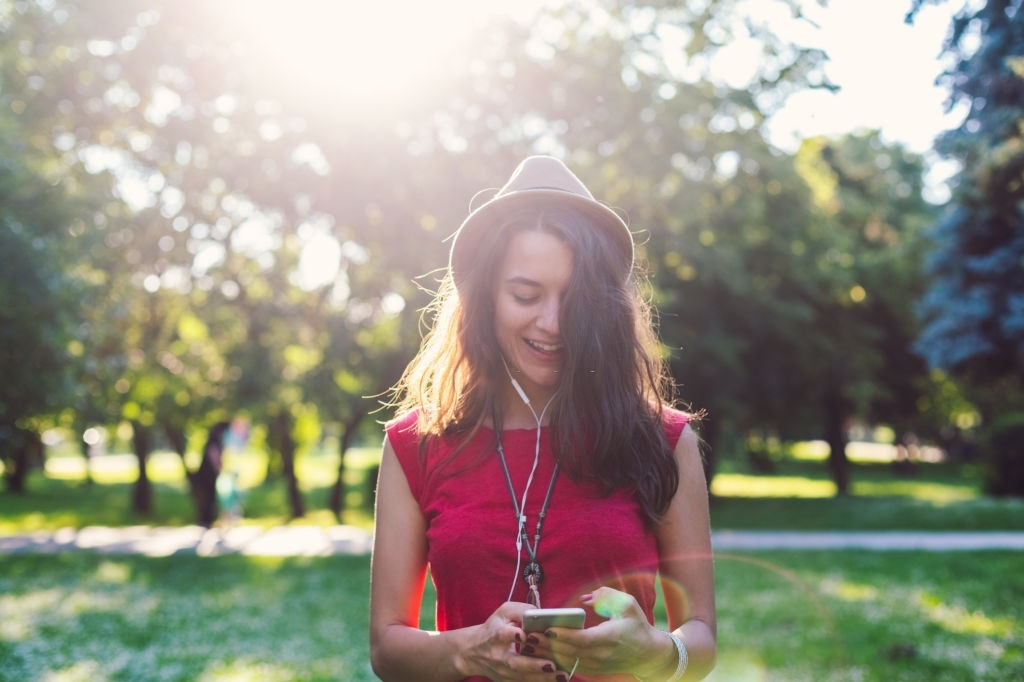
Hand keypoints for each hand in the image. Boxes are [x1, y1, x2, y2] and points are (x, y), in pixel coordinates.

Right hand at [459, 602, 565, 681]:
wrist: (473, 652)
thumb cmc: (494, 627)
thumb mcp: (504, 612)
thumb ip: (522, 610)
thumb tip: (542, 614)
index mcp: (496, 635)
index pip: (503, 635)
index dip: (515, 636)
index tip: (528, 636)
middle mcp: (497, 656)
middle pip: (514, 663)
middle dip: (533, 665)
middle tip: (552, 665)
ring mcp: (501, 672)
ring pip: (521, 678)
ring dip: (542, 678)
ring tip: (562, 676)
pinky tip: (556, 681)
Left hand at [522, 587, 672, 678]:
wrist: (649, 654)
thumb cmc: (637, 626)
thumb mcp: (627, 605)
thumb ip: (606, 596)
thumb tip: (585, 599)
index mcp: (609, 638)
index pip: (582, 640)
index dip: (564, 636)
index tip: (547, 629)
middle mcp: (601, 655)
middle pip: (569, 653)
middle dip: (546, 645)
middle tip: (527, 635)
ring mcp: (596, 665)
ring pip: (566, 662)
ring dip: (545, 654)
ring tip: (527, 644)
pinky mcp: (592, 670)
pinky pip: (569, 667)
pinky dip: (553, 661)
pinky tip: (538, 653)